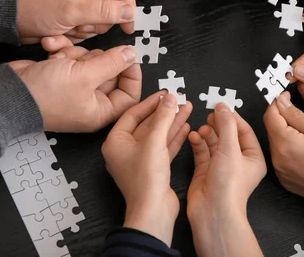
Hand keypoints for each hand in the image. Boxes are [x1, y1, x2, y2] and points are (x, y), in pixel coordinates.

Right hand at [9, 45, 140, 131]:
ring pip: (90, 61)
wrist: (9, 90)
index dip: (131, 74)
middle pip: (110, 72)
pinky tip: (51, 51)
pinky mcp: (62, 74)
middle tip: (83, 59)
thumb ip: (112, 63)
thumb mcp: (84, 75)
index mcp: (101, 110)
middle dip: (96, 59)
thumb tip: (131, 54)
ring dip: (76, 53)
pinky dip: (63, 51)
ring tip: (62, 57)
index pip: (130, 94)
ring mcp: (75, 87)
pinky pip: (72, 58)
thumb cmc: (45, 94)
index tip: (127, 56)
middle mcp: (90, 101)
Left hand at [17, 0, 135, 43]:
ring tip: (67, 27)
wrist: (6, 20)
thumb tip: (129, 12)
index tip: (128, 24)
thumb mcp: (70, 10)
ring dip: (86, 29)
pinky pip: (88, 26)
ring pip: (100, 19)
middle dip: (98, 21)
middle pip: (111, 5)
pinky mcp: (73, 13)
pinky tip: (63, 31)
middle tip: (81, 25)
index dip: (126, 5)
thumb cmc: (32, 7)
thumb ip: (103, 11)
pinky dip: (78, 33)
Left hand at [102, 92, 191, 245]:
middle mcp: (125, 150)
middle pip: (147, 124)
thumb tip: (170, 99)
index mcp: (115, 142)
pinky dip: (175, 136)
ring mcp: (139, 160)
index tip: (165, 93)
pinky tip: (186, 126)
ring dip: (173, 122)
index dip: (150, 102)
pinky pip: (164, 146)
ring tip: (187, 108)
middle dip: (165, 112)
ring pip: (158, 135)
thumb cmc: (145, 179)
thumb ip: (163, 118)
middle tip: (179, 99)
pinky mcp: (153, 168)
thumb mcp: (154, 142)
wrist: (153, 210)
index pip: (133, 114)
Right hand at [187, 104, 265, 256]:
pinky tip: (194, 137)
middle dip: (218, 124)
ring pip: (214, 142)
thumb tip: (223, 106)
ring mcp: (221, 166)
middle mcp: (238, 162)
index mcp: (253, 158)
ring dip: (207, 133)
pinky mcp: (205, 171)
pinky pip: (202, 151)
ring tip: (202, 128)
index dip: (233, 118)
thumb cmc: (229, 186)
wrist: (213, 211)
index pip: (244, 131)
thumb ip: (226, 125)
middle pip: (228, 135)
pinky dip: (198, 142)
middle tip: (209, 115)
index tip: (221, 107)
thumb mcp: (230, 149)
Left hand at [264, 92, 303, 224]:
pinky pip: (280, 157)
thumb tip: (281, 103)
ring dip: (286, 134)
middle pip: (272, 129)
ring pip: (276, 142)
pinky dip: (288, 148)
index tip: (286, 97)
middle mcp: (277, 159)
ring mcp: (279, 171)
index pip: (270, 116)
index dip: (277, 103)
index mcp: (286, 144)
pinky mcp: (284, 179)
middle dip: (283, 118)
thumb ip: (297, 116)